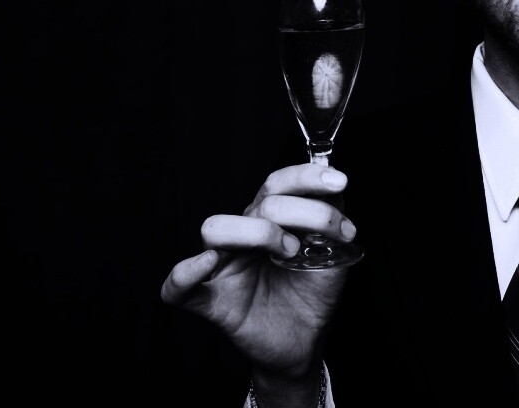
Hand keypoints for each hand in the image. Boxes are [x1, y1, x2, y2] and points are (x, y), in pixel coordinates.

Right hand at [161, 163, 356, 381]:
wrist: (304, 342)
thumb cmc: (312, 295)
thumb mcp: (333, 257)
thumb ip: (330, 227)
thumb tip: (334, 193)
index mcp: (271, 220)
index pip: (278, 184)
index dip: (306, 177)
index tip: (339, 182)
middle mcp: (244, 236)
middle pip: (258, 202)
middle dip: (300, 213)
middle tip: (320, 239)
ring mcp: (224, 266)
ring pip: (215, 229)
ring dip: (258, 233)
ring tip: (289, 253)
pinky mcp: (212, 302)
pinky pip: (179, 288)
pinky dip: (185, 274)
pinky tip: (207, 263)